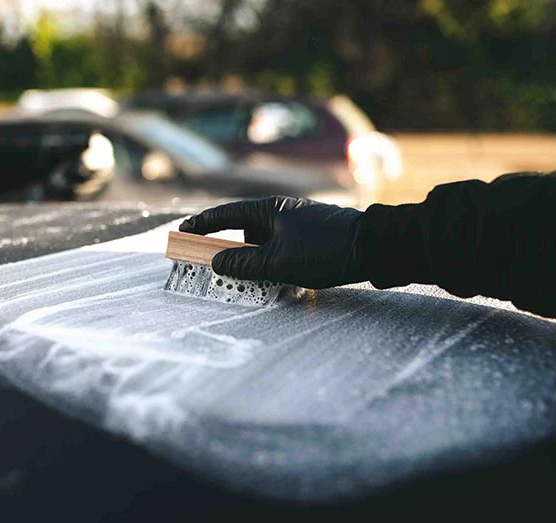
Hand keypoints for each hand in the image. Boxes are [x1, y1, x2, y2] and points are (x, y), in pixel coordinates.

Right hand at [179, 196, 367, 288]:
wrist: (373, 247)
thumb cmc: (325, 249)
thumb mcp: (278, 261)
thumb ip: (244, 262)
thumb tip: (217, 262)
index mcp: (269, 210)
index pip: (225, 214)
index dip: (202, 224)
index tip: (182, 232)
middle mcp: (281, 213)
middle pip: (243, 230)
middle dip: (226, 247)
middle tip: (208, 262)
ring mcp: (296, 225)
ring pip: (263, 243)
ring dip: (251, 260)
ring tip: (243, 279)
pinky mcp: (310, 239)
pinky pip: (279, 250)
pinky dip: (269, 264)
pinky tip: (271, 280)